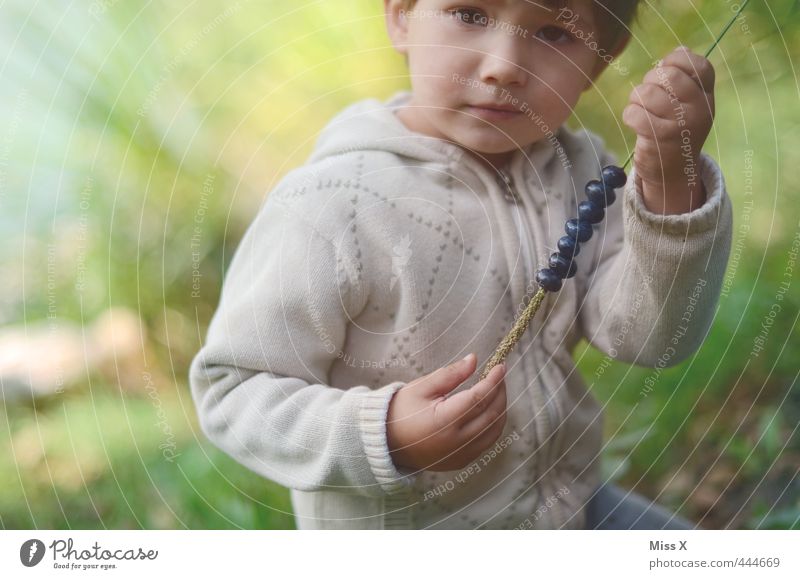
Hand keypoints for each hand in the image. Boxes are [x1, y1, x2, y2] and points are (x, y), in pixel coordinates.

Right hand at [386, 353, 506, 471]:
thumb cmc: (401, 411)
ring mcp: (460, 455)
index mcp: (444, 422)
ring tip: (496, 391)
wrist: (386, 442)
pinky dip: (493, 425)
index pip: (478, 398)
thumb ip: (450, 374)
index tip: (500, 366)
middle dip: (500, 392)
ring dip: (500, 409)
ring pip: (494, 431)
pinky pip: (487, 443)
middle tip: (498, 375)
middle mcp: (456, 442)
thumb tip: (474, 360)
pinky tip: (489, 411)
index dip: (493, 381)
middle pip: (491, 414)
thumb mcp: (421, 387)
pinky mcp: (461, 462)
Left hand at [622, 46, 714, 214]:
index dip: (674, 62)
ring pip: (647, 92)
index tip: (665, 74)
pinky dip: (629, 115)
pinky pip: (634, 113)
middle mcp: (699, 108)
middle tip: (648, 96)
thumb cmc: (675, 130)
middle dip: (650, 80)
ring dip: (636, 99)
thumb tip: (681, 49)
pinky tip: (635, 124)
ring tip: (640, 110)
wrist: (673, 172)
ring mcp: (681, 124)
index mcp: (707, 96)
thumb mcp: (688, 104)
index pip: (698, 64)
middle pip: (668, 74)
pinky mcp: (660, 138)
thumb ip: (686, 77)